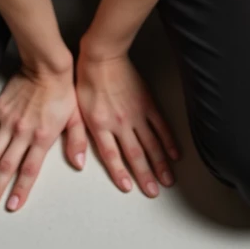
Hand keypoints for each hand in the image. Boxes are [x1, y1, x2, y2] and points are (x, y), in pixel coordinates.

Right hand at [0, 64, 85, 212]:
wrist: (46, 65)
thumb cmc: (62, 90)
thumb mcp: (76, 117)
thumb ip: (76, 142)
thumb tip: (79, 163)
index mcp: (42, 137)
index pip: (29, 170)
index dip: (20, 189)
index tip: (11, 205)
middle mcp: (22, 133)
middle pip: (6, 167)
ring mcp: (8, 122)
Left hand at [74, 51, 180, 197]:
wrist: (102, 56)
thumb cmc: (86, 80)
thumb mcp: (75, 110)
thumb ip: (78, 137)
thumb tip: (78, 162)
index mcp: (100, 125)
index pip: (112, 156)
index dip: (120, 173)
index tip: (129, 187)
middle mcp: (119, 123)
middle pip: (135, 154)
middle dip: (145, 175)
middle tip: (154, 192)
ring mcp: (135, 113)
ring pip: (151, 144)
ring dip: (160, 163)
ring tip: (168, 180)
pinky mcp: (147, 103)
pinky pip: (160, 125)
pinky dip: (168, 140)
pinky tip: (174, 153)